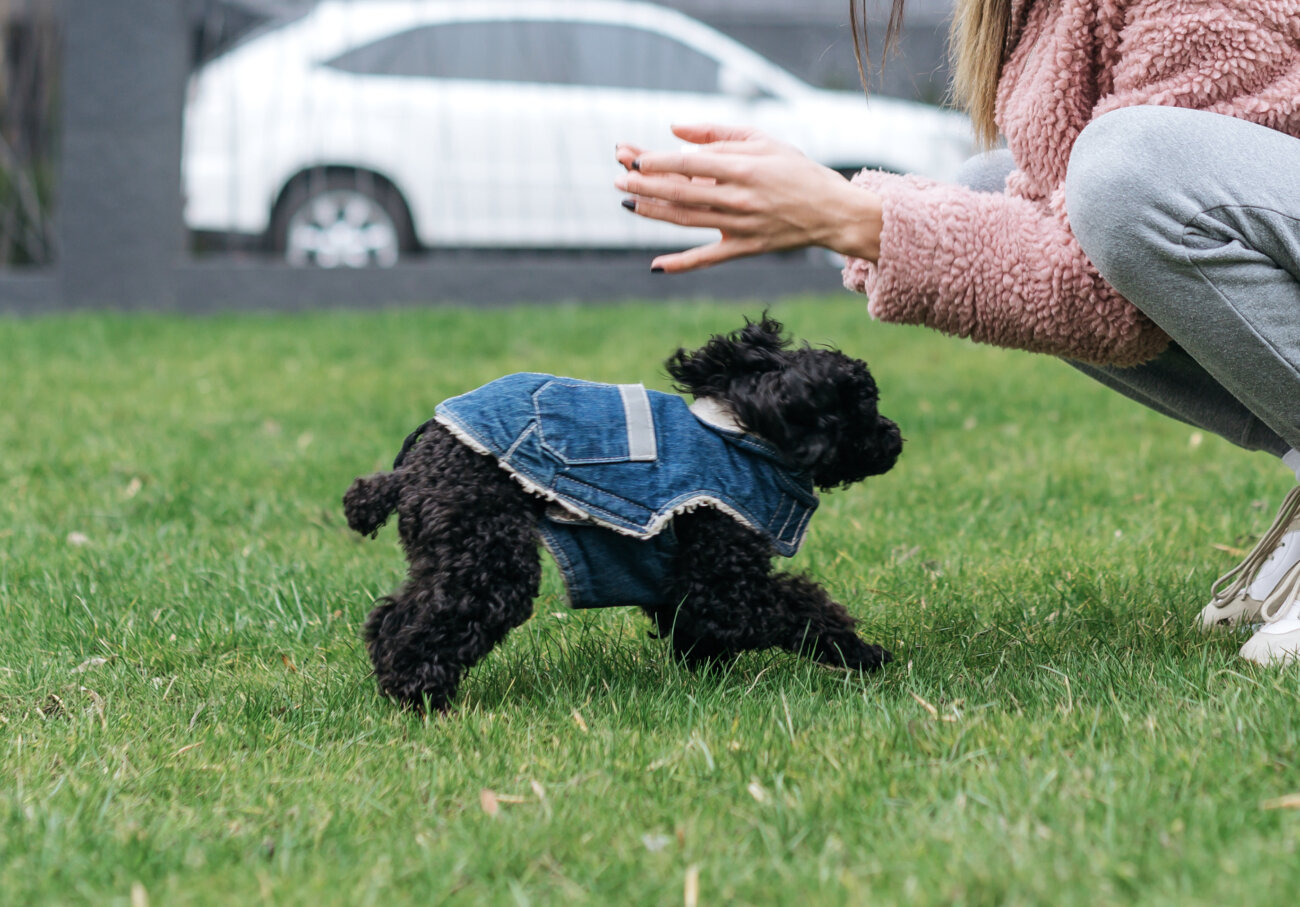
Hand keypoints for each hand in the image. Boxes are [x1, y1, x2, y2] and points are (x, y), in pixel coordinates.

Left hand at [614, 124, 882, 272]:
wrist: (831, 211)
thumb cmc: (795, 170)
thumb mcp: (762, 140)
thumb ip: (718, 132)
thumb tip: (675, 129)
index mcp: (744, 168)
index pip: (692, 164)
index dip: (660, 162)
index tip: (635, 158)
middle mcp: (739, 198)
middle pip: (683, 193)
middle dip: (647, 186)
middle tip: (620, 179)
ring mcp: (740, 226)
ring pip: (688, 220)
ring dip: (655, 212)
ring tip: (628, 202)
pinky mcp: (744, 248)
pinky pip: (707, 258)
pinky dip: (681, 263)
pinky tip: (656, 265)